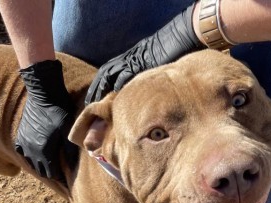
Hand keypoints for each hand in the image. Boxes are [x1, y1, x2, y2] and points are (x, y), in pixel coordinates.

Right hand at [16, 59, 77, 180]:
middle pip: (43, 171)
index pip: (53, 174)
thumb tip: (75, 167)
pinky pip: (24, 154)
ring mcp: (24, 143)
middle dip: (52, 174)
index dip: (62, 179)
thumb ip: (70, 151)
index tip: (69, 183)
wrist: (43, 93)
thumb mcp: (68, 132)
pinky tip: (39, 157)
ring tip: (52, 167)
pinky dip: (32, 158)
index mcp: (45, 152)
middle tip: (63, 177)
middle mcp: (32, 150)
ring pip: (32, 164)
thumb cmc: (60, 112)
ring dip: (42, 166)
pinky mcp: (20, 136)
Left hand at [85, 4, 202, 102]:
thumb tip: (149, 90)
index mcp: (133, 57)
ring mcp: (134, 58)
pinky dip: (118, 83)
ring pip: (111, 72)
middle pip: (107, 71)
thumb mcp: (159, 63)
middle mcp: (130, 57)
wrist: (181, 35)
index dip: (102, 82)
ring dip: (101, 86)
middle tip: (89, 100)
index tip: (96, 96)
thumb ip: (150, 74)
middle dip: (97, 86)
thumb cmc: (174, 48)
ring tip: (94, 100)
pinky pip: (126, 73)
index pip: (112, 70)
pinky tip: (112, 94)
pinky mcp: (141, 60)